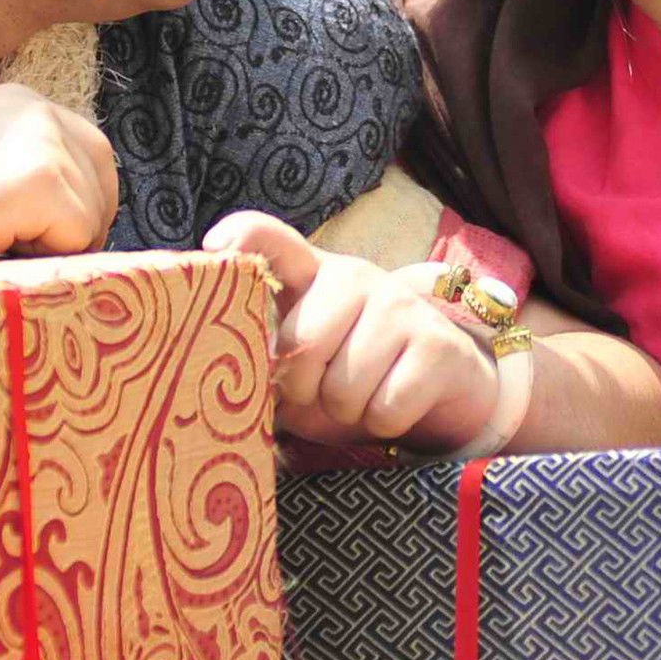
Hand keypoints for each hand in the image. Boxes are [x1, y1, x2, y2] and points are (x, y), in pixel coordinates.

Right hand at [0, 85, 119, 263]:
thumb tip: (64, 211)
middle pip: (104, 177)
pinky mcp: (42, 182)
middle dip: (86, 222)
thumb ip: (12, 164)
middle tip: (39, 254)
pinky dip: (45, 256)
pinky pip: (77, 238)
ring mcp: (43, 144)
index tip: (52, 234)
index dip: (82, 197)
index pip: (89, 149)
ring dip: (57, 243)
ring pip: (93, 213)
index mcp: (21, 104)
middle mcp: (39, 113)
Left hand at [203, 212, 504, 456]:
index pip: (274, 239)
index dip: (243, 237)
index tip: (215, 245)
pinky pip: (385, 408)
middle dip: (304, 387)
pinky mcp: (436, 344)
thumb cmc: (356, 374)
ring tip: (362, 397)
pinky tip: (395, 403)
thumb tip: (239, 374)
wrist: (445, 386)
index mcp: (314, 275)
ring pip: (345, 385)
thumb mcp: (308, 361)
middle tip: (321, 391)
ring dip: (347, 411)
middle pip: (303, 341)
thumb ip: (272, 356)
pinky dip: (383, 422)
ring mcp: (400, 306)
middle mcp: (356, 277)